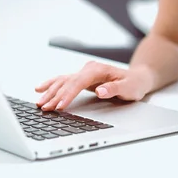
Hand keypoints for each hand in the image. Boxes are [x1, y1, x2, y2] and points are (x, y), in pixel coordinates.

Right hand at [35, 61, 153, 110]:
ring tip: (39, 103)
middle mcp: (88, 69)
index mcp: (98, 70)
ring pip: (62, 81)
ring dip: (49, 92)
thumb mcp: (129, 88)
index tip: (60, 106)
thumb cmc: (134, 83)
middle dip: (54, 96)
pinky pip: (63, 81)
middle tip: (44, 108)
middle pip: (67, 82)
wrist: (137, 77)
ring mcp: (83, 73)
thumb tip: (100, 90)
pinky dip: (51, 85)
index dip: (68, 95)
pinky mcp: (81, 79)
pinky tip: (40, 89)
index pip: (78, 82)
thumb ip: (114, 88)